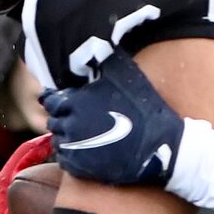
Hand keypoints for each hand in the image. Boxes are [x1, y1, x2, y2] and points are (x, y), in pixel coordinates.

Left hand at [44, 51, 183, 189]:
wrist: (161, 145)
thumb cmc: (145, 108)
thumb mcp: (125, 74)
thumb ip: (102, 60)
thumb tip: (90, 45)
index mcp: (75, 101)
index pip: (52, 100)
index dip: (60, 101)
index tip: (70, 103)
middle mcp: (70, 124)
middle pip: (55, 121)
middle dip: (65, 119)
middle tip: (83, 122)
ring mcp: (74, 147)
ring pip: (59, 141)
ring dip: (68, 138)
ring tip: (88, 137)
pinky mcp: (80, 167)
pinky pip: (65, 161)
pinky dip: (72, 156)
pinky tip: (89, 151)